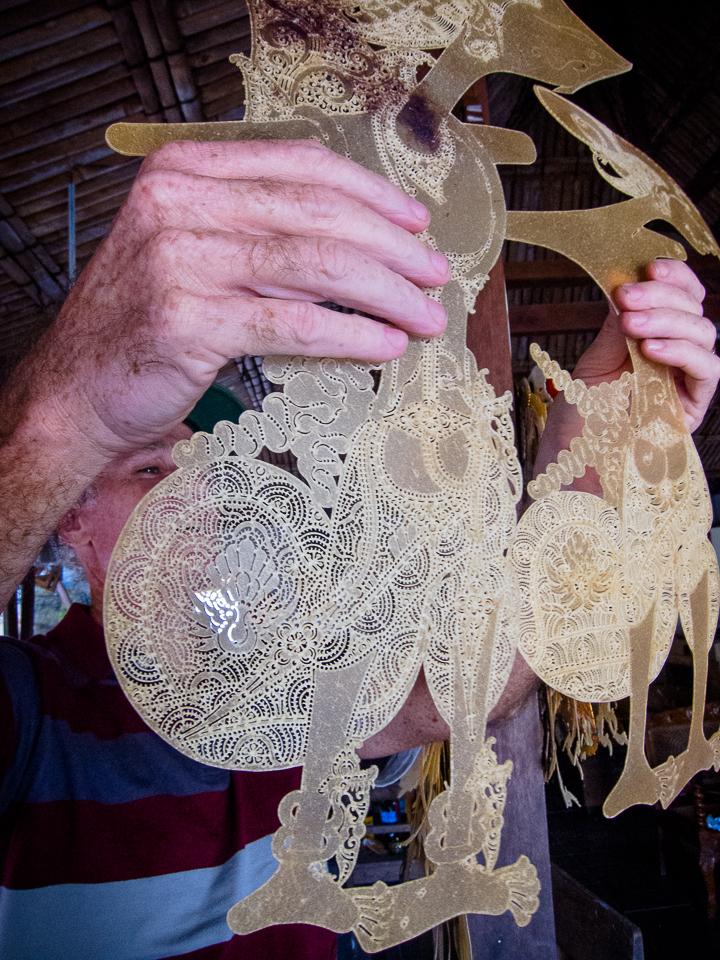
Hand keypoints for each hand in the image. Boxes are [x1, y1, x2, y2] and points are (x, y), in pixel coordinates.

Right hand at [34, 139, 449, 458]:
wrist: (78, 390)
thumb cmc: (144, 323)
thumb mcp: (195, 253)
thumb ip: (261, 236)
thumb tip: (359, 249)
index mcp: (186, 172)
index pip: (300, 166)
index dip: (371, 193)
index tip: (415, 222)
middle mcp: (180, 203)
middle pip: (318, 214)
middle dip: (392, 246)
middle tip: (434, 275)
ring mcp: (181, 259)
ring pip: (315, 266)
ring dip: (385, 292)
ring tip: (425, 316)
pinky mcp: (189, 319)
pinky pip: (294, 324)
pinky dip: (350, 334)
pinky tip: (385, 346)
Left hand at [572, 259, 717, 430]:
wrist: (571, 468)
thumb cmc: (580, 421)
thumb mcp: (593, 366)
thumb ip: (614, 330)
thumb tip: (626, 284)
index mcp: (652, 341)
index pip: (681, 298)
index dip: (673, 278)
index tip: (648, 265)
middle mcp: (675, 359)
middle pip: (694, 310)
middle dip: (663, 295)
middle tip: (627, 296)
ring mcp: (686, 382)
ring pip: (705, 333)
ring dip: (668, 320)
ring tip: (631, 323)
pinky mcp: (694, 408)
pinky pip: (707, 370)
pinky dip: (682, 352)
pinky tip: (650, 349)